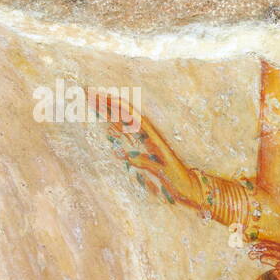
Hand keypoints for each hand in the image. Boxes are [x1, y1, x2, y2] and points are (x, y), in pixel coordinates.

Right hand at [90, 90, 200, 206]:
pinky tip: (107, 121)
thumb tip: (129, 157)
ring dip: (110, 110)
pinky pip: (127, 132)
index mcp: (153, 137)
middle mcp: (149, 135)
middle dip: (108, 103)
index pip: (132, 116)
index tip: (102, 97)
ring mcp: (147, 140)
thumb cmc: (179, 180)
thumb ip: (149, 164)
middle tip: (89, 93)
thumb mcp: (165, 172)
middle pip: (125, 113)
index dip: (117, 105)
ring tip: (93, 100)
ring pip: (124, 120)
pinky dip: (116, 123)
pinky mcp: (146, 148)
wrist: (191, 186)